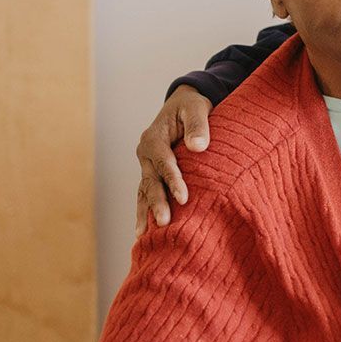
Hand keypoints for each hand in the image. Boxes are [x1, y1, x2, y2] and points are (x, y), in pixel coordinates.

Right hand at [134, 86, 211, 234]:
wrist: (182, 105)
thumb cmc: (192, 107)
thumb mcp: (196, 108)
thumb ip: (198, 125)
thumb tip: (198, 147)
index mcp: (154, 137)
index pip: (164, 162)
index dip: (173, 180)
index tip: (183, 198)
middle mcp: (145, 153)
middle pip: (150, 181)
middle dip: (157, 202)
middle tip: (164, 222)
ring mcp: (146, 165)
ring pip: (144, 191)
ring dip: (146, 212)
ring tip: (146, 236)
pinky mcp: (151, 173)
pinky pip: (145, 194)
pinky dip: (144, 211)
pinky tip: (142, 232)